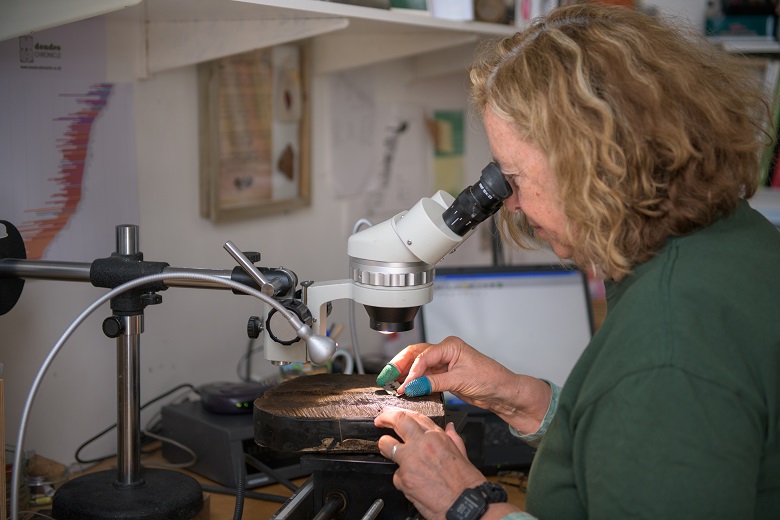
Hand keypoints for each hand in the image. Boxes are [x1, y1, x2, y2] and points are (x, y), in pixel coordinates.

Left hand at [375, 407, 485, 519]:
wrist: (464, 505)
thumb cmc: (466, 483)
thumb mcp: (461, 454)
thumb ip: (452, 438)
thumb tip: (450, 428)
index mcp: (437, 437)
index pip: (415, 416)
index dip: (402, 413)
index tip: (394, 414)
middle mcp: (422, 444)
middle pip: (397, 421)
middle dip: (385, 418)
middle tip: (380, 420)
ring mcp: (410, 460)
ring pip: (386, 445)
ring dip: (385, 446)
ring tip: (387, 450)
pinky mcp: (403, 478)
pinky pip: (395, 474)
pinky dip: (401, 478)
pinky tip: (411, 483)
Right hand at [377, 336, 551, 433]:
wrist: (504, 392)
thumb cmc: (491, 380)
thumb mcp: (460, 381)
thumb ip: (434, 383)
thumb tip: (413, 386)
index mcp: (450, 346)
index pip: (424, 356)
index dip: (412, 371)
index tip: (404, 385)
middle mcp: (445, 352)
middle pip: (415, 355)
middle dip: (399, 365)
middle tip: (385, 377)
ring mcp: (444, 363)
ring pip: (418, 365)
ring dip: (405, 374)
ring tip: (391, 382)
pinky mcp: (444, 375)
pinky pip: (424, 376)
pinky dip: (414, 381)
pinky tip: (405, 387)